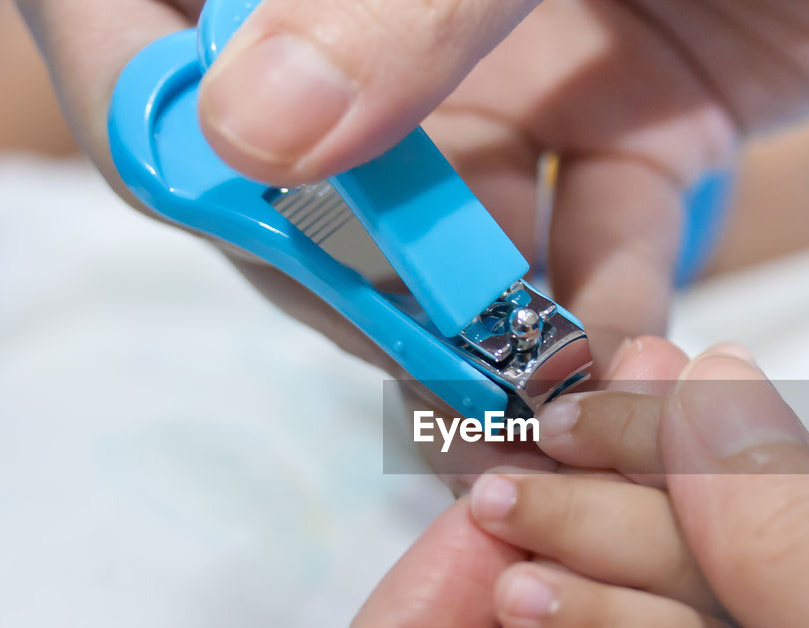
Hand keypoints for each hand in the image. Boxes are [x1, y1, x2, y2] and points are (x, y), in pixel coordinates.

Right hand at [15, 0, 808, 355]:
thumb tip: (251, 132)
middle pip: (306, 146)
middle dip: (348, 264)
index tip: (223, 202)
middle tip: (413, 358)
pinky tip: (632, 369)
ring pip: (449, 217)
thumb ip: (415, 0)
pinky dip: (606, 310)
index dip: (151, 97)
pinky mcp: (657, 113)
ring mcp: (540, 53)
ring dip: (477, 321)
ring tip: (528, 406)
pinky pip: (596, 232)